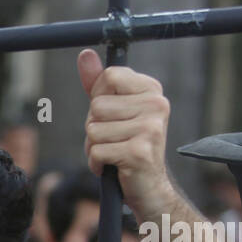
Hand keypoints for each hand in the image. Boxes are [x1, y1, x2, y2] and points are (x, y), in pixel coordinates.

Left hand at [77, 48, 178, 220]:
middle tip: (113, 140)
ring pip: (93, 130)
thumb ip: (98, 84)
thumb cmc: (127, 145)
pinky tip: (113, 167)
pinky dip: (96, 163)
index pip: (109, 77)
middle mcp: (157, 105)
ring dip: (94, 147)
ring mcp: (150, 128)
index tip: (112, 115)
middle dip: (94, 127)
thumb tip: (84, 55)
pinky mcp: (139, 152)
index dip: (99, 98)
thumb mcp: (114, 111)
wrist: (148, 187)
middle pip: (97, 107)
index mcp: (152, 90)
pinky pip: (96, 151)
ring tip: (113, 153)